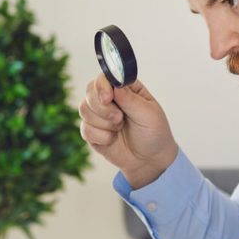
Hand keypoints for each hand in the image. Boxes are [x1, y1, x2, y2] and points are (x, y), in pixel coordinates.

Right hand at [78, 74, 177, 188]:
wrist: (150, 160)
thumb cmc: (154, 133)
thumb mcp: (149, 115)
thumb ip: (131, 100)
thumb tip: (115, 87)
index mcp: (124, 89)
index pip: (104, 77)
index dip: (102, 86)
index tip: (109, 98)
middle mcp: (109, 98)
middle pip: (90, 92)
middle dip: (103, 108)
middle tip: (119, 119)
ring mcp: (99, 115)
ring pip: (84, 109)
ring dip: (103, 123)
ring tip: (119, 129)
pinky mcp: (92, 131)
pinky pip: (85, 129)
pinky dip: (100, 136)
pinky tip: (112, 139)